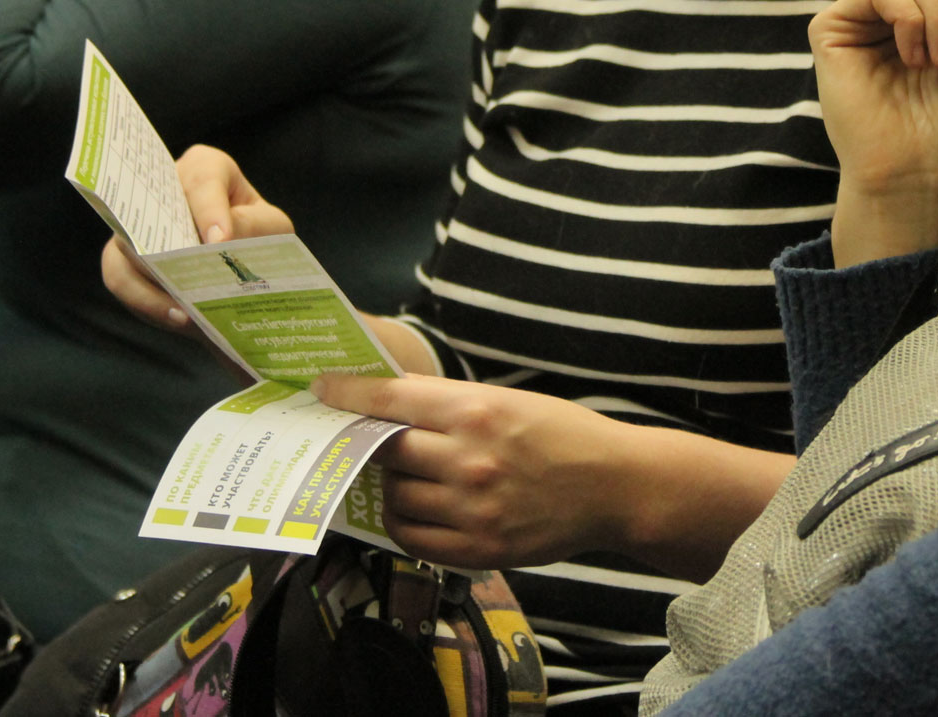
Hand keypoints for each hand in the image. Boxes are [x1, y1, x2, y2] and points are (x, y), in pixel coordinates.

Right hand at [100, 143, 295, 333]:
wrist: (241, 276)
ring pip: (127, 249)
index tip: (221, 241)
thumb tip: (220, 238)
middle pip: (153, 210)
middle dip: (171, 247)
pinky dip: (147, 302)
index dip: (210, 210)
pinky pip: (120, 279)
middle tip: (192, 279)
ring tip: (187, 312)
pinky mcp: (122, 260)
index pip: (203, 180)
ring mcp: (136, 224)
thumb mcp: (271, 229)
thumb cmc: (259, 238)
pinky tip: (179, 317)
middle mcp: (162, 190)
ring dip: (155, 281)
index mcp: (205, 170)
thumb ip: (253, 226)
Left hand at [313, 373, 630, 569]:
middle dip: (367, 443)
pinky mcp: (479, 548)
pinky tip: (413, 508)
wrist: (614, 486)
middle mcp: (470, 459)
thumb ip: (451, 403)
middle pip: (385, 450)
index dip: (349, 393)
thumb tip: (390, 401)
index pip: (391, 400)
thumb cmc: (563, 435)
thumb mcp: (510, 401)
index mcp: (478, 411)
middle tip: (360, 439)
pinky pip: (413, 536)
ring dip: (389, 484)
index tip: (322, 389)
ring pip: (396, 495)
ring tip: (402, 476)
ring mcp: (473, 508)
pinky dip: (402, 520)